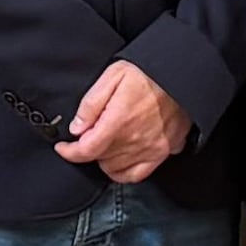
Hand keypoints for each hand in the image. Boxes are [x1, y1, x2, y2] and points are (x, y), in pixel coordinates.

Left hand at [60, 59, 191, 183]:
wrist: (182, 72)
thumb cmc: (148, 72)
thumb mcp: (112, 76)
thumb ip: (91, 104)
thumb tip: (77, 128)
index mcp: (119, 121)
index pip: (86, 150)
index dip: (69, 152)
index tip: (64, 147)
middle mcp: (135, 140)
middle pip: (100, 160)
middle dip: (90, 149)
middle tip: (91, 134)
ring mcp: (152, 148)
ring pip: (116, 169)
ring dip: (106, 159)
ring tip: (107, 143)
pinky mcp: (164, 151)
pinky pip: (138, 174)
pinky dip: (125, 171)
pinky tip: (122, 158)